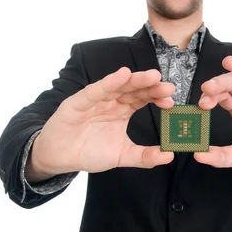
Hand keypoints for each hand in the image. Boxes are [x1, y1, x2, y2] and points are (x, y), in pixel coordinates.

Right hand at [29, 67, 174, 175]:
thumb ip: (144, 156)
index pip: (143, 99)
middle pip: (134, 90)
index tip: (171, 102)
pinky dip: (109, 82)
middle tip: (168, 86)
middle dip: (151, 87)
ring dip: (135, 80)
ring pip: (118, 86)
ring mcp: (95, 99)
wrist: (59, 157)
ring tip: (152, 76)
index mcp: (122, 110)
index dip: (156, 97)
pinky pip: (96, 90)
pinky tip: (123, 74)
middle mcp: (111, 101)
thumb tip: (169, 155)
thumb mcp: (122, 155)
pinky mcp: (78, 102)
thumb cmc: (89, 152)